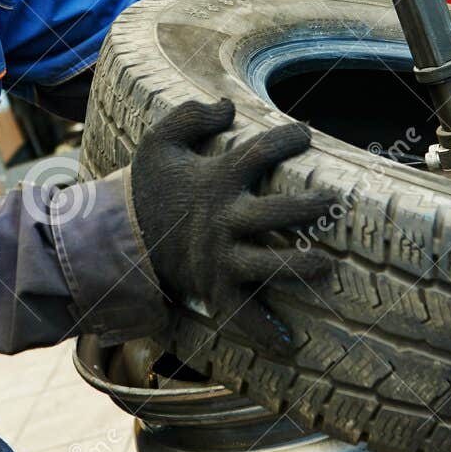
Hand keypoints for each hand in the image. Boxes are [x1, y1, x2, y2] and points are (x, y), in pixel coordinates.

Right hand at [128, 97, 336, 346]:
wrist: (118, 238)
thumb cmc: (149, 187)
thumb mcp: (158, 142)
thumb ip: (190, 116)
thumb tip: (227, 106)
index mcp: (215, 180)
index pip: (258, 154)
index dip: (284, 140)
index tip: (304, 133)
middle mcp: (222, 220)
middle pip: (272, 214)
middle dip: (306, 207)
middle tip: (332, 201)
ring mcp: (220, 258)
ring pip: (266, 265)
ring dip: (297, 266)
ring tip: (326, 265)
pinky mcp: (214, 287)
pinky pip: (241, 313)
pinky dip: (264, 331)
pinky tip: (290, 344)